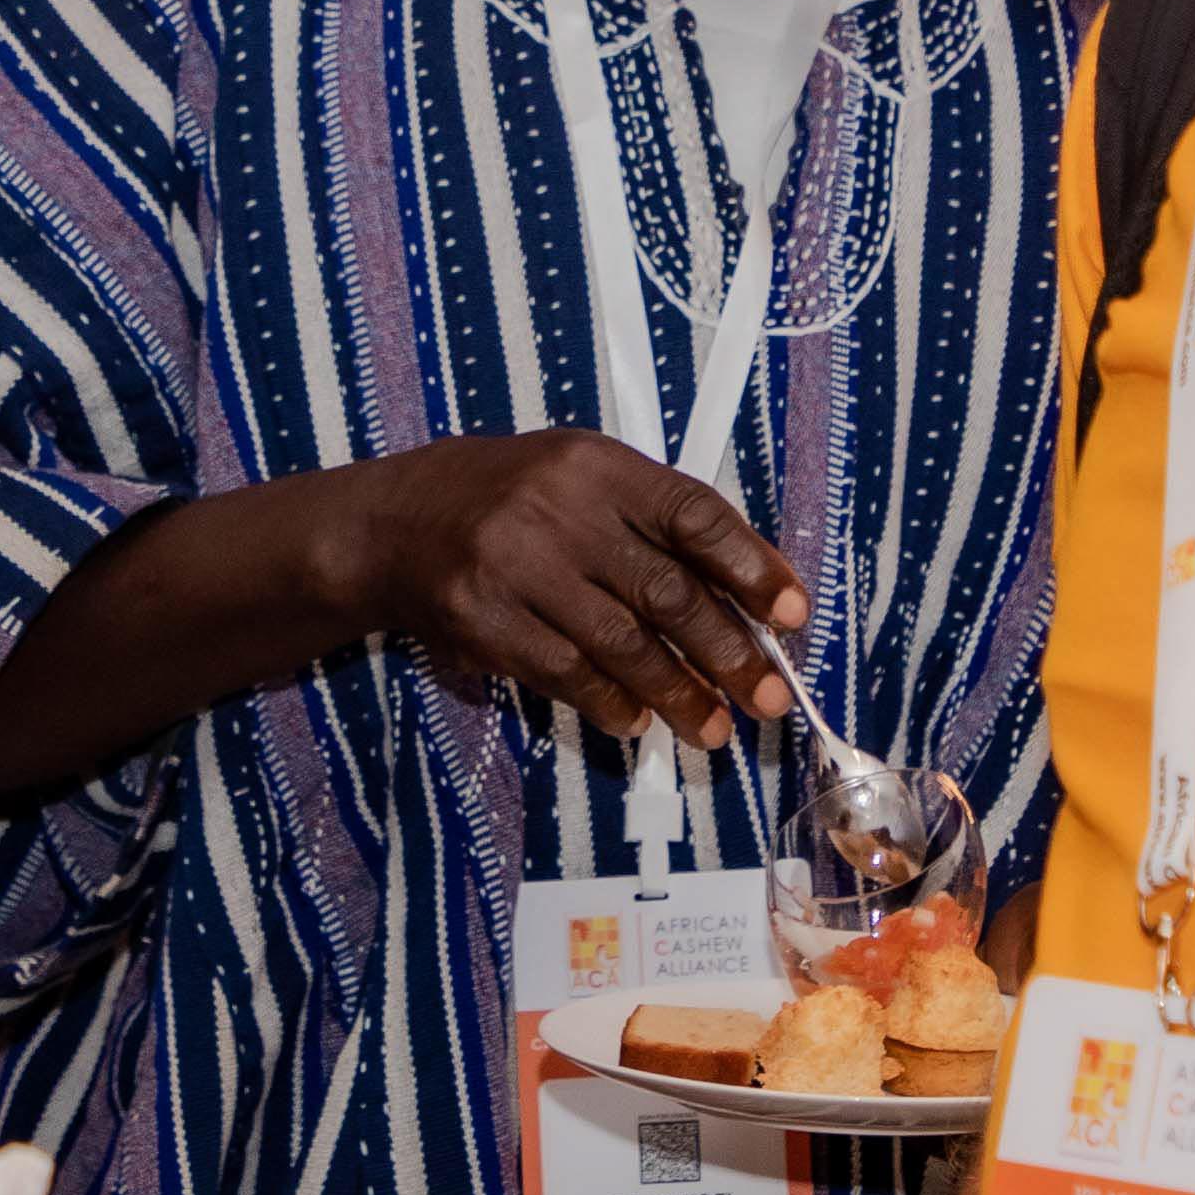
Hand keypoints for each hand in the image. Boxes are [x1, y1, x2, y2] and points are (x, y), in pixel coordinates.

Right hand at [331, 428, 808, 745]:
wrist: (400, 523)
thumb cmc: (517, 500)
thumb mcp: (586, 479)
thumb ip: (657, 524)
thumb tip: (748, 596)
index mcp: (597, 467)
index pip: (692, 515)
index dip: (752, 566)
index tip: (793, 613)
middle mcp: (559, 512)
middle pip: (665, 591)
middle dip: (726, 651)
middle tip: (766, 697)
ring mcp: (517, 569)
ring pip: (621, 644)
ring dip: (677, 693)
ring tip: (715, 727)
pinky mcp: (487, 622)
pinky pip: (567, 674)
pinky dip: (611, 701)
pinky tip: (639, 720)